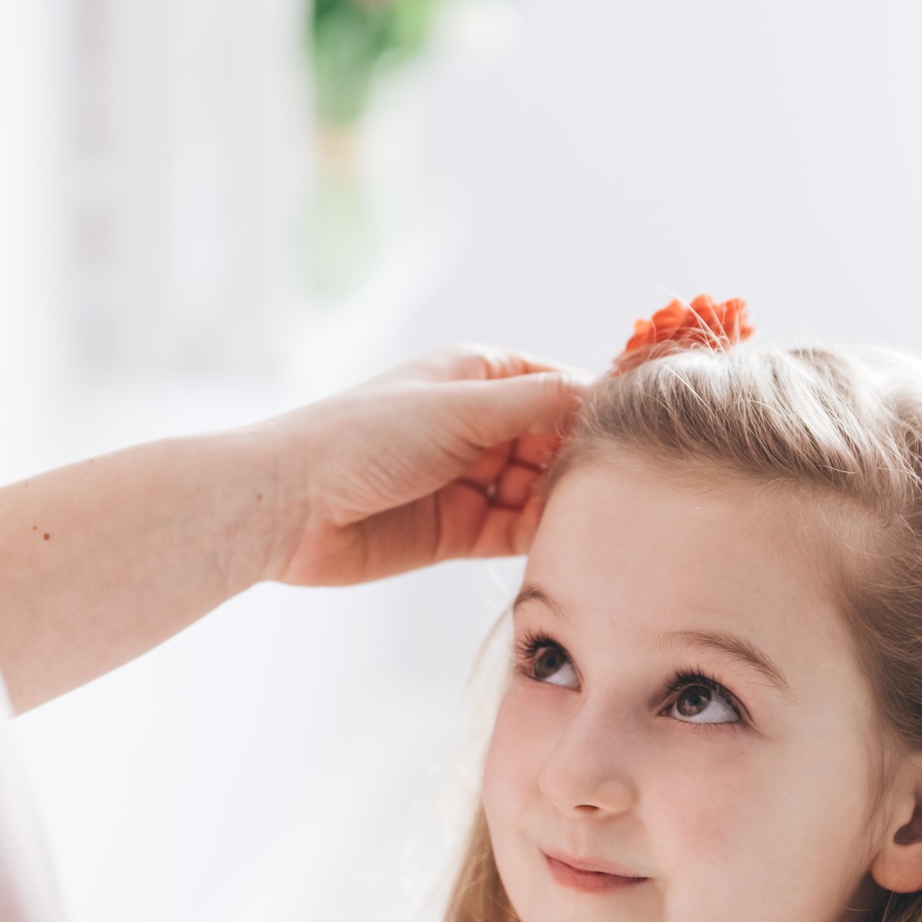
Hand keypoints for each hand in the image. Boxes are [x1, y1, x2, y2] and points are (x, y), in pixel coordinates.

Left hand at [268, 346, 588, 587]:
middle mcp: (478, 424)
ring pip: (540, 491)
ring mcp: (469, 480)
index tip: (632, 437)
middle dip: (580, 464)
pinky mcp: (458, 531)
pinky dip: (540, 537)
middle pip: (555, 443)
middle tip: (614, 489)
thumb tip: (606, 396)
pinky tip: (564, 544)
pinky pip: (516, 532)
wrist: (289, 506)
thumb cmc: (363, 437)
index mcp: (478, 376)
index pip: (559, 387)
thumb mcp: (461, 409)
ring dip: (563, 505)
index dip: (594, 410)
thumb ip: (537, 404)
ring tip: (593, 520)